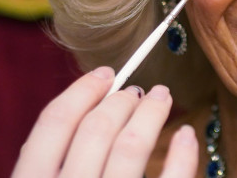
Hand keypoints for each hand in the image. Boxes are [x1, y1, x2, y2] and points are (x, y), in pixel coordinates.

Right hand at [12, 67, 197, 177]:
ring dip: (150, 113)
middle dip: (118, 100)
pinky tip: (187, 135)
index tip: (104, 73)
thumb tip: (82, 115)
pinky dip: (182, 154)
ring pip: (130, 147)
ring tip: (161, 96)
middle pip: (95, 129)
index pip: (53, 124)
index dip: (80, 92)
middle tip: (134, 89)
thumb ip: (49, 162)